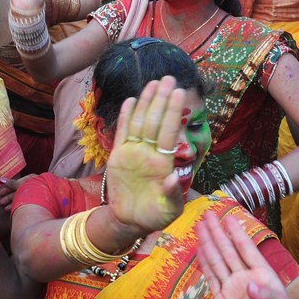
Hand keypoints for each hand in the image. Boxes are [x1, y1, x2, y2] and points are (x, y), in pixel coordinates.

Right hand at [0, 174, 35, 210]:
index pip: (16, 183)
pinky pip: (26, 204)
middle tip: (1, 203)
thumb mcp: (20, 186)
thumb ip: (11, 184)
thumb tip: (0, 180)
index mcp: (31, 179)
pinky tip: (13, 211)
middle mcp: (34, 186)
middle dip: (9, 197)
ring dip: (12, 203)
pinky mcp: (38, 203)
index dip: (7, 188)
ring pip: (22, 198)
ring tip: (5, 209)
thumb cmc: (34, 189)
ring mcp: (36, 194)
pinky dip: (19, 206)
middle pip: (18, 191)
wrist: (49, 199)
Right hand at [105, 76, 185, 234]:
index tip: (179, 93)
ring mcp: (134, 153)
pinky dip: (126, 117)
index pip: (169, 132)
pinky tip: (131, 101)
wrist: (131, 220)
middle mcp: (150, 153)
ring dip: (146, 102)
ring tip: (153, 83)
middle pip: (156, 121)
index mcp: (164, 163)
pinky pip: (123, 133)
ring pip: (141, 122)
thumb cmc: (155, 216)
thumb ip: (172, 194)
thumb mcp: (169, 210)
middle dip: (162, 99)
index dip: (173, 112)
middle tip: (168, 78)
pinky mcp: (119, 156)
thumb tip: (173, 177)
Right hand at [195, 214, 298, 298]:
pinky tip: (199, 250)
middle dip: (218, 232)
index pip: (248, 251)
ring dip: (208, 243)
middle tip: (208, 214)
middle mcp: (246, 278)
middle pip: (229, 251)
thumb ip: (272, 297)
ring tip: (200, 226)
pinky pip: (211, 278)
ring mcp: (232, 289)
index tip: (229, 217)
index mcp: (264, 276)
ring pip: (217, 261)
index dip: (238, 234)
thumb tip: (250, 285)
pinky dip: (204, 263)